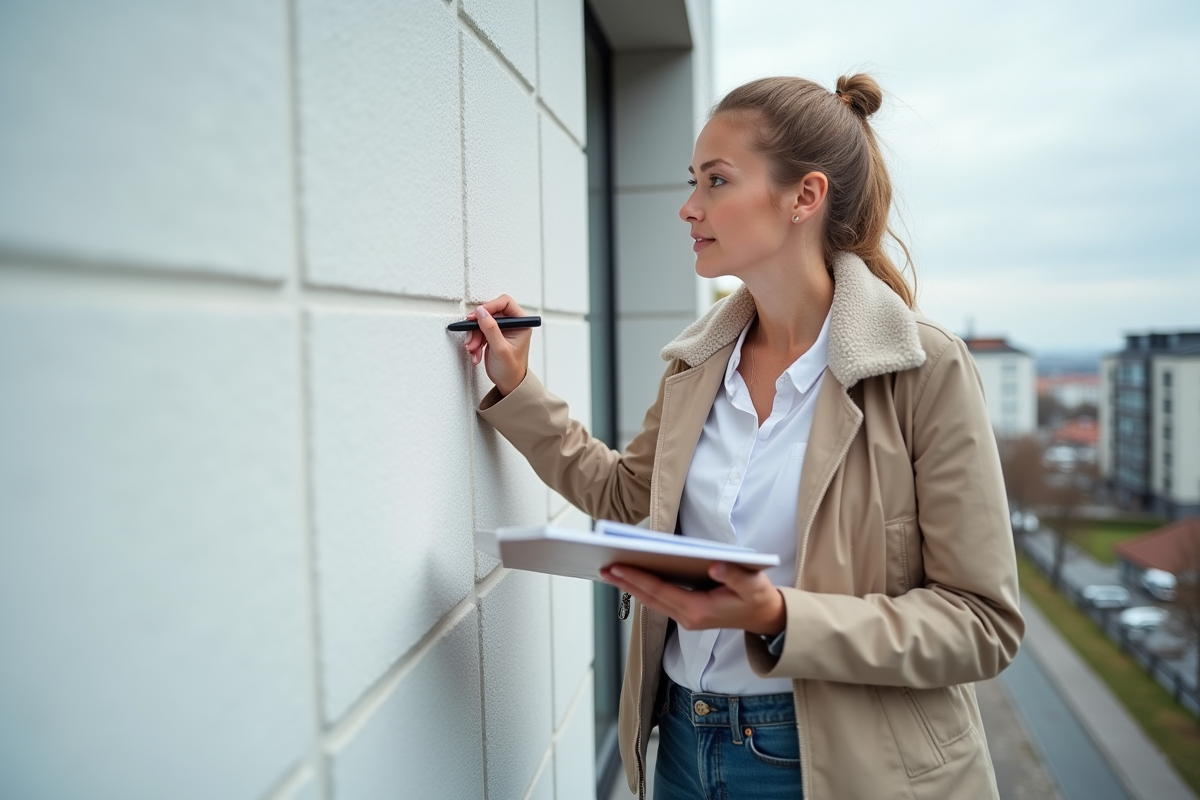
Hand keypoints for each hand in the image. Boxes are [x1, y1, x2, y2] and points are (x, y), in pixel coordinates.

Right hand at [463, 295, 531, 395]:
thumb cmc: (512, 370)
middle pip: (490, 313)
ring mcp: (501, 330)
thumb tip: (481, 312)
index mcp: (521, 323)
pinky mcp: (492, 337)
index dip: (490, 306)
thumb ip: (491, 329)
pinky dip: (475, 342)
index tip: (478, 315)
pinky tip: (475, 353)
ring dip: (474, 337)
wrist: (508, 385)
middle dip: (478, 326)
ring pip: (482, 323)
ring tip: (473, 350)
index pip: (505, 302)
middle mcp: (512, 324)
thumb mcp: (500, 349)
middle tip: (471, 335)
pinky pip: (479, 332)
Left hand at [600, 562, 785, 634]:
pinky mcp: (688, 615)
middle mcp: (689, 618)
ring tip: (611, 572)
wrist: (766, 618)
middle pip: (650, 598)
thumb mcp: (753, 584)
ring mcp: (687, 619)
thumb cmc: (758, 598)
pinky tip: (634, 579)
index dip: (638, 578)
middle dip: (626, 583)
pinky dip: (644, 590)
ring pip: (652, 602)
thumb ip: (734, 575)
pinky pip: (660, 602)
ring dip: (631, 587)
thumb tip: (715, 565)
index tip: (618, 567)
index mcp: (700, 610)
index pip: (661, 591)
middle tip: (603, 568)